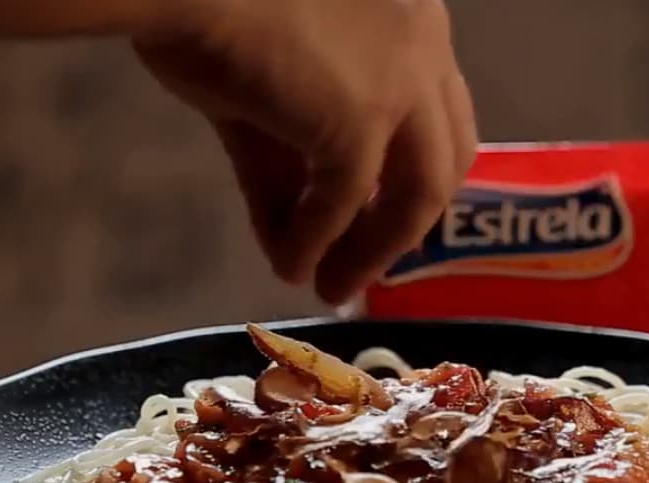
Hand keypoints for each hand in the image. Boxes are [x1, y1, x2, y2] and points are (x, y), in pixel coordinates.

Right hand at [134, 0, 476, 303]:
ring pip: (416, 193)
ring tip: (331, 287)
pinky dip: (317, 241)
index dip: (407, 171)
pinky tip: (290, 265)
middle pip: (446, 156)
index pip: (435, 111)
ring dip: (371, 250)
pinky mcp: (359, 117)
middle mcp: (424, 44)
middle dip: (404, 220)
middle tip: (365, 260)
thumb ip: (286, 156)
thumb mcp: (264, 84)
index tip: (375, 214)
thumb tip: (290, 236)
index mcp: (409, 19)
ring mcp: (399, 81)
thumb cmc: (202, 2)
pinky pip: (343, 202)